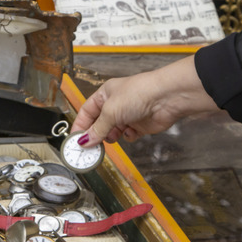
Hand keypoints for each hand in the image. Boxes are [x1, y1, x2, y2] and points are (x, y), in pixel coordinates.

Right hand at [71, 55, 217, 145]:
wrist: (167, 98)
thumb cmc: (139, 93)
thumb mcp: (110, 111)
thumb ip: (97, 129)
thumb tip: (84, 141)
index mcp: (104, 95)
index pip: (86, 112)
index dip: (80, 126)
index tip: (74, 141)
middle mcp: (115, 105)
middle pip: (98, 124)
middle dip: (94, 135)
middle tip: (89, 148)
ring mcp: (128, 115)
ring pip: (112, 132)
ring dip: (111, 137)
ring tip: (111, 138)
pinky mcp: (139, 125)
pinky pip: (127, 136)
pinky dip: (127, 137)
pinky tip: (130, 132)